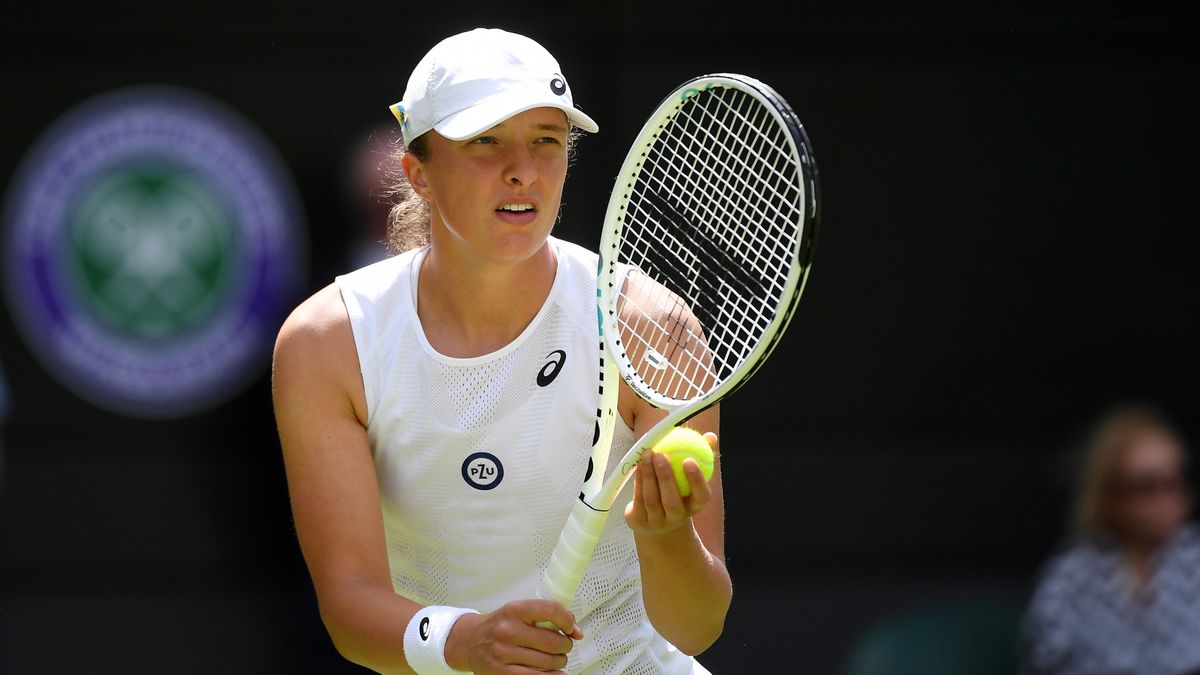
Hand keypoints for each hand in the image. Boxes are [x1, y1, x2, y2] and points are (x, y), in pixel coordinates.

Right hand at [443, 599, 582, 673]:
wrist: (469, 641)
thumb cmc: (499, 625)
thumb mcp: (517, 611)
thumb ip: (545, 616)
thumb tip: (575, 630)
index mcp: (514, 610)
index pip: (550, 610)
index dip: (568, 620)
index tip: (572, 629)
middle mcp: (508, 631)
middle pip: (553, 642)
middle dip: (565, 645)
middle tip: (563, 645)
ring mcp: (503, 654)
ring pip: (548, 662)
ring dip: (559, 662)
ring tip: (556, 658)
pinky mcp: (502, 673)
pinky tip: (552, 671)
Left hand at [624, 432, 716, 536]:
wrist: (657, 522)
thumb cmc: (679, 491)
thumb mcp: (691, 477)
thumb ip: (701, 455)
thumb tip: (710, 436)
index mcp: (694, 506)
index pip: (701, 496)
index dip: (696, 480)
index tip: (689, 460)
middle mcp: (677, 518)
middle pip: (672, 501)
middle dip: (666, 477)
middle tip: (661, 454)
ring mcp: (657, 522)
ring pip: (652, 499)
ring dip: (648, 475)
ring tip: (648, 454)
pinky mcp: (639, 521)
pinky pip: (638, 499)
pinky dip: (638, 480)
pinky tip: (638, 464)